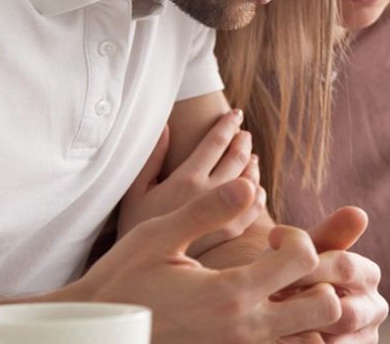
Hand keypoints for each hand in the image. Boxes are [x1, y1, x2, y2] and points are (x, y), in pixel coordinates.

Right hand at [73, 180, 341, 343]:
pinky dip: (293, 335)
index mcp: (230, 294)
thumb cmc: (124, 282)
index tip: (274, 235)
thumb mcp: (159, 238)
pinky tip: (268, 313)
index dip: (297, 238)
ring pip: (313, 340)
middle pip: (326, 309)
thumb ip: (207, 211)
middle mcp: (245, 332)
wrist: (95, 337)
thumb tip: (249, 184)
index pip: (304, 260)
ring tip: (283, 290)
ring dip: (309, 312)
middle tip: (288, 265)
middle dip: (319, 279)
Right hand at [118, 110, 264, 256]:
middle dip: (242, 140)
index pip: (215, 143)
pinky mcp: (227, 236)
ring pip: (250, 180)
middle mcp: (208, 196)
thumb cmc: (131, 232)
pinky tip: (255, 186)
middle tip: (244, 132)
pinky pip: (253, 209)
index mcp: (186, 180)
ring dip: (252, 162)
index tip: (236, 113)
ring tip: (250, 154)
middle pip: (237, 158)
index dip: (228, 124)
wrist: (138, 277)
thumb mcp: (135, 192)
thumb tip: (166, 127)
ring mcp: (222, 217)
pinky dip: (258, 193)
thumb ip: (152, 158)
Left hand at [278, 207, 388, 342]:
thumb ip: (328, 233)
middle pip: (343, 310)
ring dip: (300, 330)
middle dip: (303, 305)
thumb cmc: (289, 272)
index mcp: (368, 274)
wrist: (273, 306)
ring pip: (335, 341)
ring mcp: (364, 338)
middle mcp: (374, 308)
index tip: (275, 264)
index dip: (307, 267)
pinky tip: (279, 336)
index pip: (344, 267)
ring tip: (272, 318)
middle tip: (271, 299)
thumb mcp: (303, 251)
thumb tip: (359, 213)